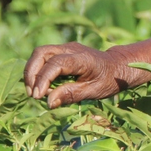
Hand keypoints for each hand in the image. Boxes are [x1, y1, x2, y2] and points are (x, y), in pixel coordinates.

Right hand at [24, 43, 140, 107]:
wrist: (119, 66)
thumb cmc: (109, 80)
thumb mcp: (94, 91)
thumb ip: (71, 95)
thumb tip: (48, 102)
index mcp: (82, 58)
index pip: (55, 64)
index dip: (43, 79)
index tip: (38, 96)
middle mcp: (72, 48)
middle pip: (41, 53)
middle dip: (31, 73)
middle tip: (32, 94)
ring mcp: (67, 47)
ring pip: (40, 53)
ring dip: (32, 71)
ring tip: (33, 91)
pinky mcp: (63, 51)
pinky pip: (44, 57)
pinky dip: (38, 70)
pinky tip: (40, 85)